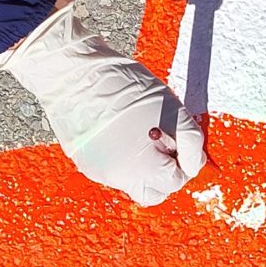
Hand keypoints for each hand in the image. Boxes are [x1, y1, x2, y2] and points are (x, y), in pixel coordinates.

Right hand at [0, 1, 205, 206]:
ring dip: (142, 165)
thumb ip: (190, 141)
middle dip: (163, 175)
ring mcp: (98, 171)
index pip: (175, 182)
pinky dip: (122, 156)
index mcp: (142, 167)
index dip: (183, 162)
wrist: (72, 72)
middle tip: (165, 146)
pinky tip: (121, 130)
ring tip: (140, 132)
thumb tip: (193, 163)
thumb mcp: (172, 106)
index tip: (179, 143)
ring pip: (131, 181)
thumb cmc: (123, 85)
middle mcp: (118, 177)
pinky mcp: (84, 161)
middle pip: (153, 193)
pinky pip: (112, 168)